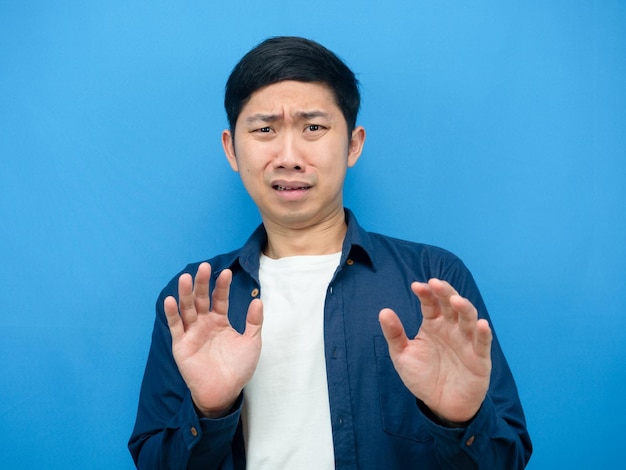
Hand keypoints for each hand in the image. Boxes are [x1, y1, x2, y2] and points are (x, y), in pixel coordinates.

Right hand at [164, 262, 262, 417]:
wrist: (225, 392)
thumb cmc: (238, 369)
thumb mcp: (251, 343)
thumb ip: (254, 322)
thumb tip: (258, 300)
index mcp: (220, 321)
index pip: (219, 299)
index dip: (222, 286)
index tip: (227, 272)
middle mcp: (204, 323)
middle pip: (201, 299)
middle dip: (202, 283)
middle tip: (204, 267)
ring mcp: (192, 333)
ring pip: (187, 309)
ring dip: (185, 294)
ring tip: (185, 278)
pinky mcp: (181, 345)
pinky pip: (175, 327)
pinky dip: (171, 314)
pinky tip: (170, 300)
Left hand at [379, 279, 491, 423]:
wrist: (440, 405)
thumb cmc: (422, 377)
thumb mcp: (403, 356)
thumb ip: (394, 334)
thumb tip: (384, 311)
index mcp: (433, 324)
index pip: (431, 304)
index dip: (425, 294)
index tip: (416, 286)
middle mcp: (451, 328)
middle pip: (451, 304)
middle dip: (445, 292)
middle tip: (435, 283)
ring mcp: (466, 341)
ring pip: (468, 318)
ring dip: (464, 307)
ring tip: (455, 300)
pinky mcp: (480, 358)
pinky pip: (483, 343)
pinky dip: (483, 333)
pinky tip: (481, 324)